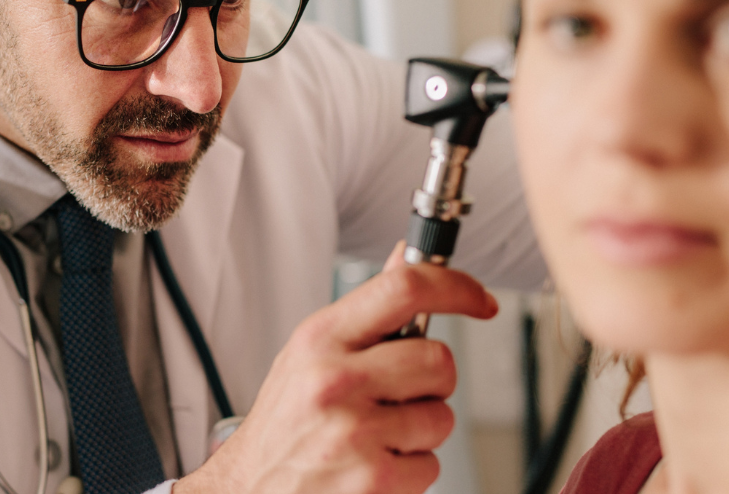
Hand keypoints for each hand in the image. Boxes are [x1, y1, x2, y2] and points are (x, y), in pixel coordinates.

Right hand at [175, 243, 498, 493]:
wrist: (249, 489)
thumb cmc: (284, 421)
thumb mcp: (310, 354)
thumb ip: (366, 310)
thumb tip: (406, 257)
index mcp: (320, 338)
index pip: (403, 289)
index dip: (455, 287)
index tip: (479, 299)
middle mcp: (334, 380)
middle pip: (438, 359)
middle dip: (432, 380)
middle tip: (401, 393)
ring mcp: (353, 432)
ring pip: (441, 417)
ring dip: (420, 430)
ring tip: (377, 435)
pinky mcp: (372, 479)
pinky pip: (430, 465)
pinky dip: (411, 471)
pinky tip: (373, 465)